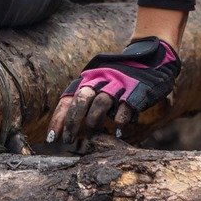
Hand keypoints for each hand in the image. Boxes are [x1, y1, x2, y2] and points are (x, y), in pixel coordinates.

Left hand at [47, 37, 180, 144]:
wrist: (148, 59)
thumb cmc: (117, 80)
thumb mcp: (98, 86)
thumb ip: (85, 104)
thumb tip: (66, 129)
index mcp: (87, 79)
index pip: (68, 99)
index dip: (59, 119)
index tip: (52, 139)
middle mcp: (99, 80)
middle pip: (81, 100)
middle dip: (73, 122)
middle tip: (69, 141)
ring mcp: (118, 84)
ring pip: (100, 102)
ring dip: (94, 121)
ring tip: (92, 136)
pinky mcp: (136, 90)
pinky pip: (125, 106)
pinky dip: (120, 120)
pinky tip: (117, 133)